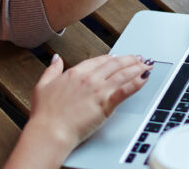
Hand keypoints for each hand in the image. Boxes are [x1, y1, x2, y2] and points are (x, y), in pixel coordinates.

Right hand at [28, 54, 150, 149]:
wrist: (50, 131)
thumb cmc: (45, 114)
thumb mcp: (42, 86)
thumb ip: (51, 70)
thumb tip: (56, 58)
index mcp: (75, 73)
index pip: (99, 60)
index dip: (111, 58)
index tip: (119, 58)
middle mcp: (89, 78)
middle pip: (115, 64)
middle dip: (129, 60)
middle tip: (138, 58)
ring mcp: (99, 90)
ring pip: (123, 74)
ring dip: (137, 68)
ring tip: (146, 65)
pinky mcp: (106, 104)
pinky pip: (126, 90)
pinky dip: (137, 82)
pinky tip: (144, 78)